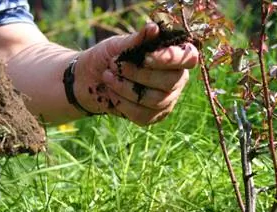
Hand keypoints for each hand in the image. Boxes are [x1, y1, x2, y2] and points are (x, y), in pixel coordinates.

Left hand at [75, 23, 197, 125]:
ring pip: (156, 100)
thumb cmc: (108, 57)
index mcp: (173, 57)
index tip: (146, 57)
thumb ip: (137, 39)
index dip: (170, 58)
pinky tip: (112, 94)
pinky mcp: (153, 116)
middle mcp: (176, 79)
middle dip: (140, 74)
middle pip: (170, 81)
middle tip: (115, 65)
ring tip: (108, 77)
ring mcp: (166, 100)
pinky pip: (144, 115)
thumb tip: (154, 29)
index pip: (188, 58)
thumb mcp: (119, 44)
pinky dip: (124, 104)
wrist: (88, 79)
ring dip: (127, 89)